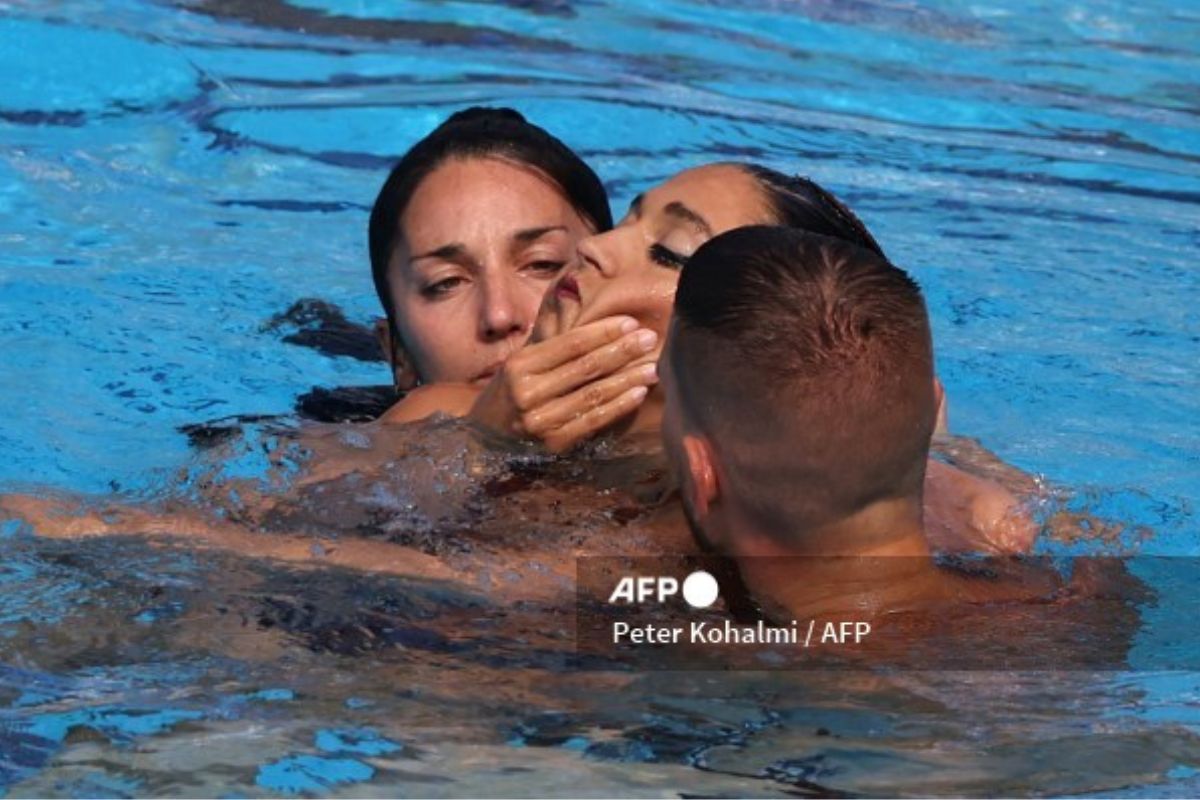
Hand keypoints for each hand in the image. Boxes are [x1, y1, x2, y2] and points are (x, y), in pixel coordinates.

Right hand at [469, 316, 659, 451]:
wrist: (483, 444)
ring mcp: (540, 421)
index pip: (570, 344)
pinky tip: (638, 393)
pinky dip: (619, 406)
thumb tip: (573, 290)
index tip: (630, 322)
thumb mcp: (518, 362)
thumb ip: (547, 335)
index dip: (603, 332)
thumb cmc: (509, 394)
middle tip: (650, 338)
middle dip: (622, 350)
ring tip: (653, 366)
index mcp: (519, 365)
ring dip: (627, 378)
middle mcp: (527, 392)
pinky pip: (593, 421)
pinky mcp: (554, 445)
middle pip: (585, 367)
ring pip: (593, 394)